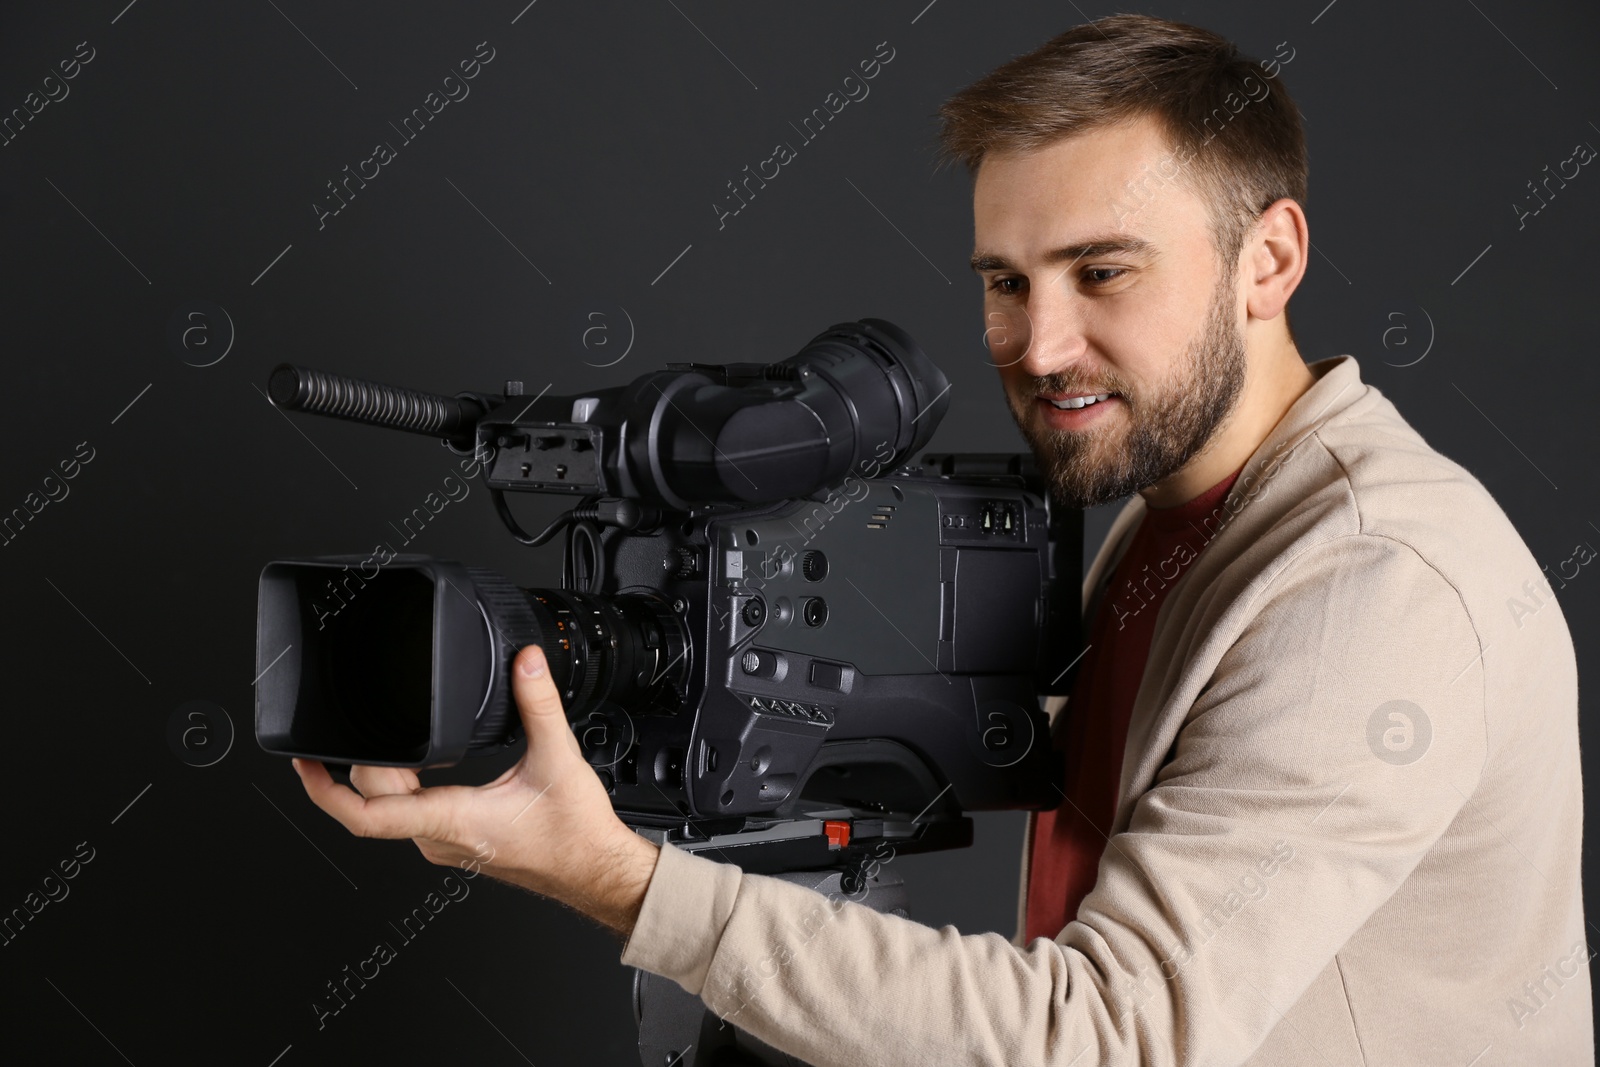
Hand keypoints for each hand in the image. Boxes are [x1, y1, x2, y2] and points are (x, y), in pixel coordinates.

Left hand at [291, 644, 660, 936]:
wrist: (595, 870)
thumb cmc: (576, 835)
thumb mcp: (558, 758)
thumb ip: (538, 704)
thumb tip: (526, 663)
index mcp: (452, 820)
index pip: (367, 814)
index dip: (326, 790)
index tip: (306, 764)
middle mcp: (440, 839)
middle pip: (372, 804)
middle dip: (355, 767)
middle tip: (347, 730)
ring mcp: (445, 844)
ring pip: (389, 812)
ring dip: (376, 779)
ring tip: (370, 742)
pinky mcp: (456, 842)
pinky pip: (409, 817)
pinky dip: (398, 790)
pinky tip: (410, 764)